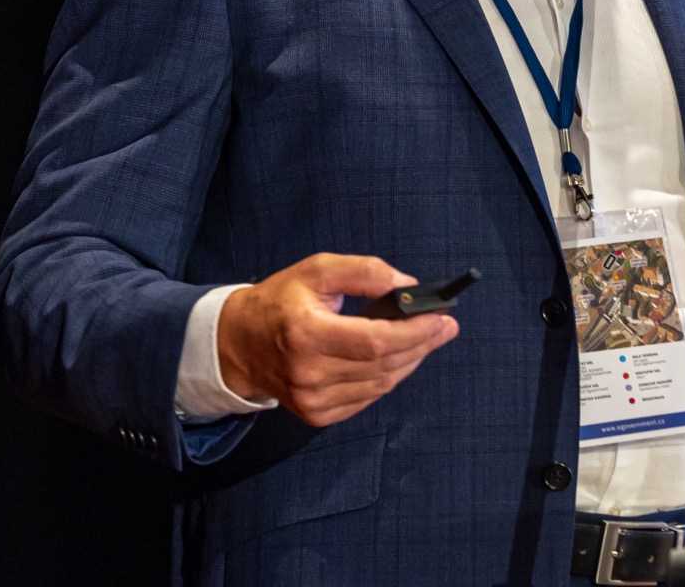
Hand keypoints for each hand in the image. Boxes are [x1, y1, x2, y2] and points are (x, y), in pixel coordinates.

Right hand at [217, 253, 459, 426]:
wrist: (238, 343)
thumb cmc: (280, 301)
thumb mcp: (317, 269)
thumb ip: (364, 271)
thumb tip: (407, 285)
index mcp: (307, 334)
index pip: (376, 341)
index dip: (415, 331)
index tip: (442, 317)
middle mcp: (309, 373)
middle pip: (384, 366)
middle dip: (423, 344)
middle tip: (446, 326)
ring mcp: (312, 400)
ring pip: (381, 385)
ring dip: (410, 361)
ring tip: (426, 339)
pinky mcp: (317, 414)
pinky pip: (367, 398)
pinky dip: (388, 378)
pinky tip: (397, 359)